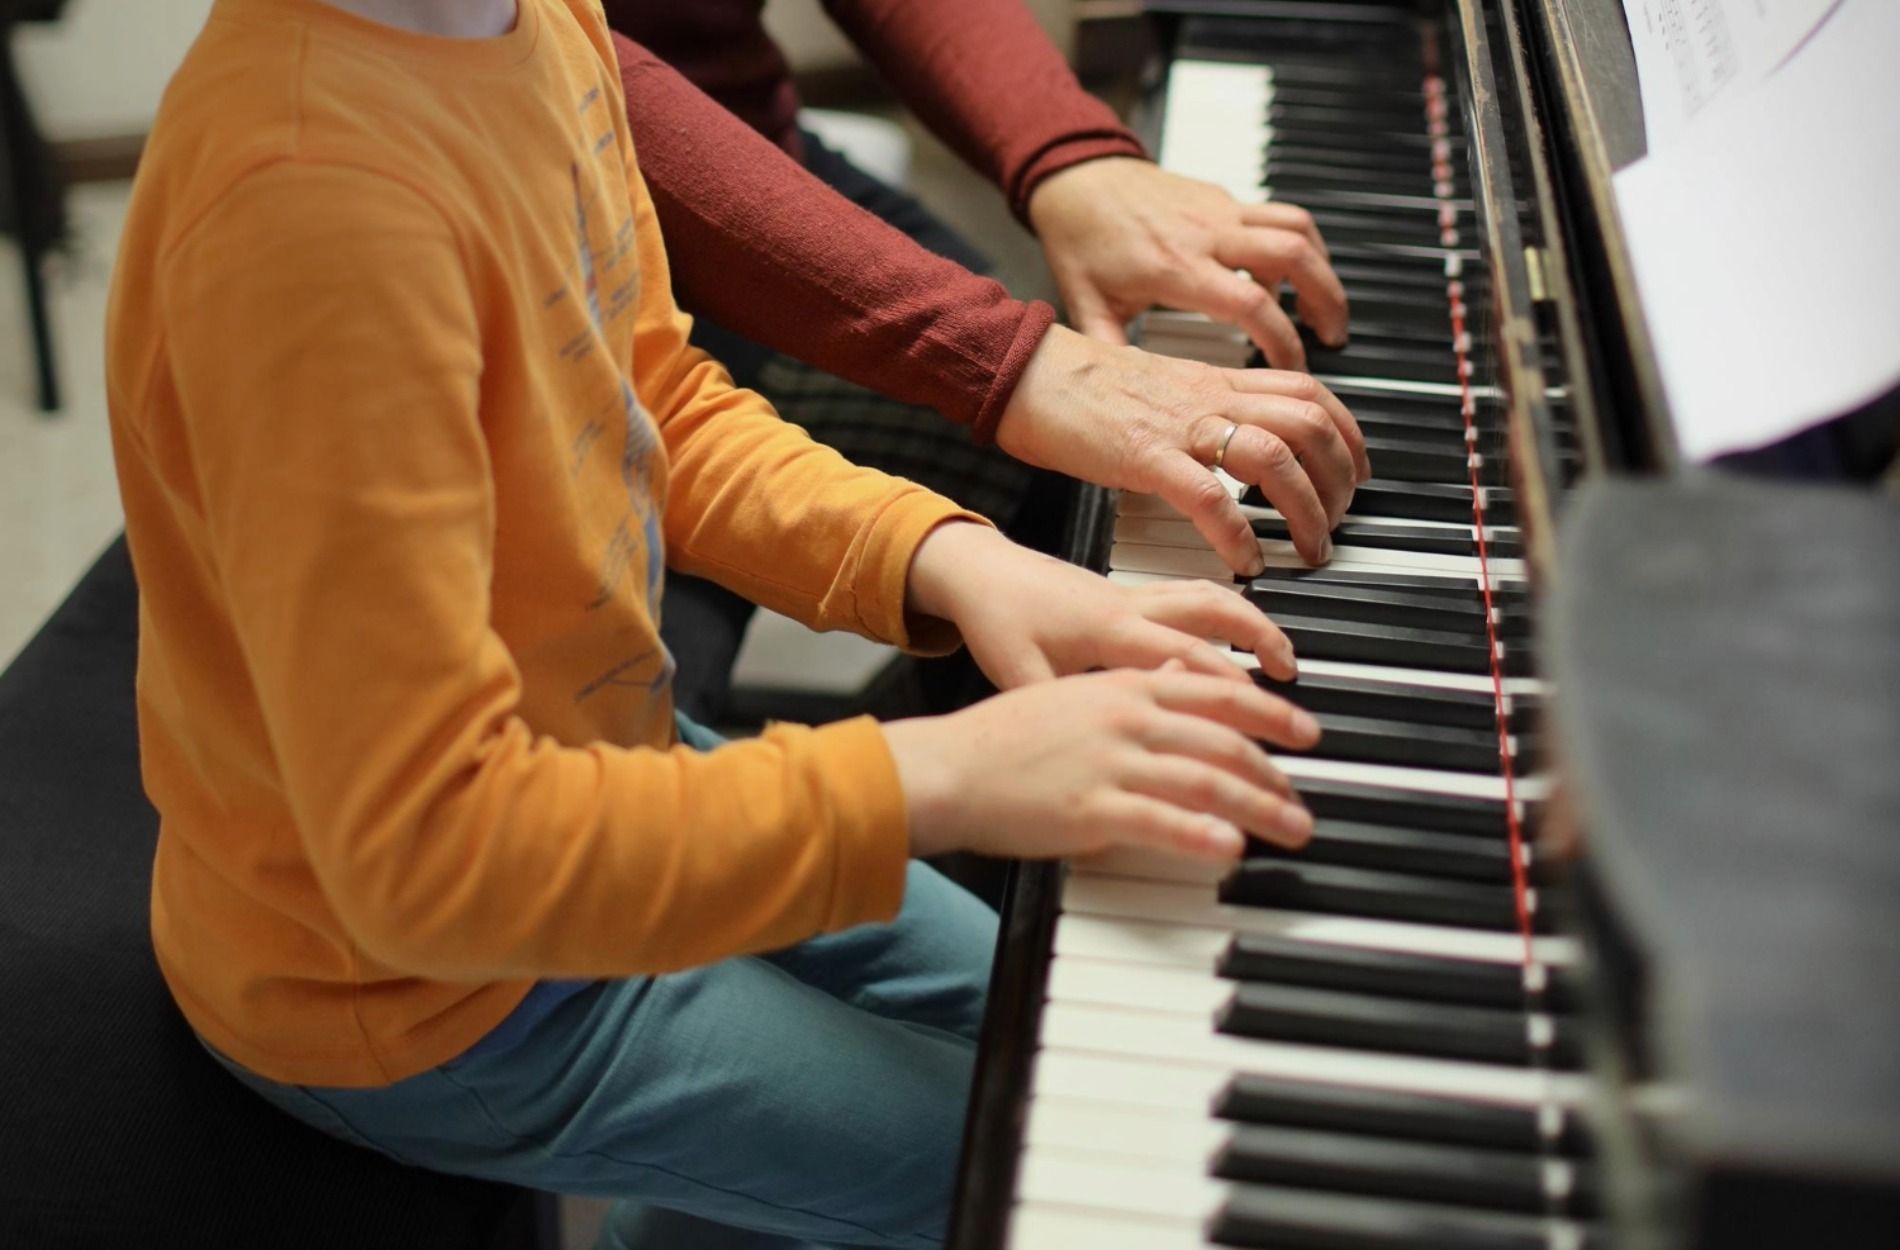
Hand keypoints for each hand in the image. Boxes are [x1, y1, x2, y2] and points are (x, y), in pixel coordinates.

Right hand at [886, 664, 1319, 863]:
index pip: (1217, 692)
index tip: (1306, 731)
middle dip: (1275, 771)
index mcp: (1124, 686)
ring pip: (1208, 780)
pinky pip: (1162, 823)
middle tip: (1303, 798)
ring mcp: (1111, 762)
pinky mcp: (1092, 810)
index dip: (1271, 711)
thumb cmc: (1004, 739)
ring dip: (1261, 807)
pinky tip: (1232, 848)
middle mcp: (1126, 717)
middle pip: (1224, 739)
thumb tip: (1182, 674)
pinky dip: (1203, 835)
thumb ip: (1133, 688)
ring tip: (1292, 829)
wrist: (948, 768)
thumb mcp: (1075, 693)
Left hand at [906, 521, 1296, 685]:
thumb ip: (1064, 709)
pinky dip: (1226, 610)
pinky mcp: (1128, 592)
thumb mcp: (1020, 676)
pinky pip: (1192, 594)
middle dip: (1262, 645)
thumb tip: (1097, 751)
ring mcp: (1133, 594)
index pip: (1187, 658)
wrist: (977, 571)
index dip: (1230, 689)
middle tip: (1295, 681)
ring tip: (1283, 657)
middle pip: (1216, 617)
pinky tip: (1238, 637)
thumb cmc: (997, 621)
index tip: (1264, 718)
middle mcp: (1131, 606)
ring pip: (1210, 597)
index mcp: (1110, 630)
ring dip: (1252, 622)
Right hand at [996, 327, 1367, 569]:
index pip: (1308, 392)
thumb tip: (1224, 444)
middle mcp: (1209, 397)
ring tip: (1307, 547)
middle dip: (1340, 477)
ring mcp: (1180, 425)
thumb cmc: (1077, 385)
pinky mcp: (1144, 455)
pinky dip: (1238, 533)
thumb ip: (1198, 409)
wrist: (1023, 369)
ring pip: (1275, 455)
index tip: (1356, 471)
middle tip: (1337, 520)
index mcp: (1215, 380)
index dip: (1347, 433)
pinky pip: (1208, 495)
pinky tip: (1247, 561)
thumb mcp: (1158, 387)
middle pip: (1310, 422)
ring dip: (1305, 508)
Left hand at [1027, 158, 1348, 369]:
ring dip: (1323, 268)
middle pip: (1293, 257)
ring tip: (1325, 307)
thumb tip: (1122, 403)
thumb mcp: (1089, 305)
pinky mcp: (1224, 197)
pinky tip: (1295, 274)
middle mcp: (1206, 234)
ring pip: (1297, 228)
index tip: (1293, 368)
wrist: (1075, 177)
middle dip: (1325, 300)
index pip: (1250, 305)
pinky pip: (1280, 214)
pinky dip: (1301, 242)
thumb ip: (1111, 352)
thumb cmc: (1080, 240)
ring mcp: (1220, 210)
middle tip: (1332, 337)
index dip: (1282, 341)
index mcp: (1176, 268)